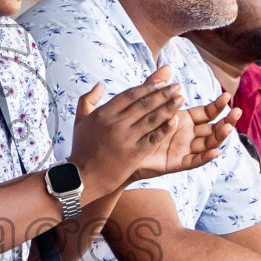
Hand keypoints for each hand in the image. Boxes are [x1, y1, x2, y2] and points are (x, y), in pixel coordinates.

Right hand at [66, 68, 185, 198]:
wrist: (82, 178)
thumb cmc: (81, 149)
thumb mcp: (80, 120)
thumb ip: (88, 99)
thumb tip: (100, 84)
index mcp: (104, 113)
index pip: (130, 94)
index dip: (147, 87)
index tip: (161, 82)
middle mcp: (116, 123)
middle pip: (144, 104)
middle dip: (163, 94)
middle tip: (177, 87)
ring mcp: (126, 139)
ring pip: (152, 118)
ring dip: (169, 107)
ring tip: (181, 99)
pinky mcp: (134, 154)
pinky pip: (153, 138)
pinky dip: (165, 129)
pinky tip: (175, 121)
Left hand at [129, 89, 240, 180]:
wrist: (121, 149)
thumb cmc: (136, 126)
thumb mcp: (149, 105)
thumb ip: (158, 88)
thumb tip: (167, 66)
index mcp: (185, 120)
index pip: (208, 113)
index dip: (218, 106)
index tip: (227, 96)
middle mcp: (188, 134)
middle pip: (214, 128)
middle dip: (227, 120)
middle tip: (237, 112)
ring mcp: (184, 149)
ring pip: (208, 144)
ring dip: (220, 137)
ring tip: (228, 127)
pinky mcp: (176, 163)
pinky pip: (193, 162)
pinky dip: (205, 158)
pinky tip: (215, 152)